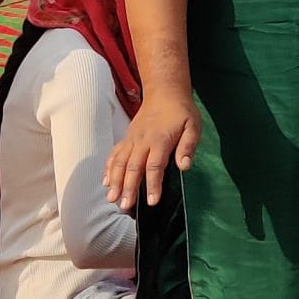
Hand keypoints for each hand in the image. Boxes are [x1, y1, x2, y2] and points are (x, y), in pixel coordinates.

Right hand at [105, 93, 200, 210]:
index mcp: (160, 140)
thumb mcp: (193, 126)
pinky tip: (105, 181)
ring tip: (111, 198)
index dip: (153, 185)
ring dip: (115, 181)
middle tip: (125, 206)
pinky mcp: (127, 138)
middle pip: (133, 167)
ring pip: (120, 162)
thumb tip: (184, 166)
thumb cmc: (181, 111)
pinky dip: (109, 168)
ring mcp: (132, 139)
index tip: (151, 202)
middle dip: (128, 188)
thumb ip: (188, 146)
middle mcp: (142, 141)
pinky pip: (115, 154)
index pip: (155, 166)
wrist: (164, 92)